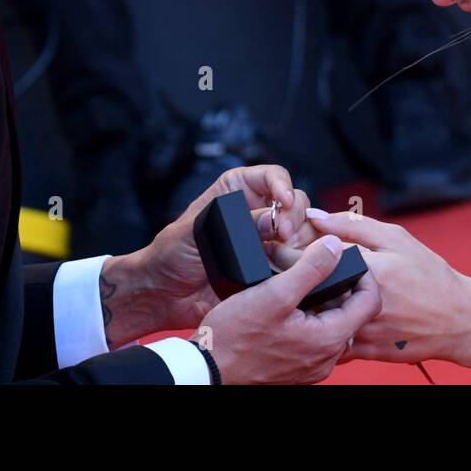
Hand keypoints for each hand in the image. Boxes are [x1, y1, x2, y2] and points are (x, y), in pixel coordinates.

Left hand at [100, 165, 320, 346]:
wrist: (167, 294)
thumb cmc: (172, 253)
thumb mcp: (197, 230)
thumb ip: (235, 223)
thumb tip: (272, 220)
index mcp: (238, 190)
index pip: (273, 176)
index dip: (283, 186)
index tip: (283, 203)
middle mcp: (259, 211)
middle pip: (296, 201)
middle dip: (295, 216)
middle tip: (284, 236)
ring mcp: (269, 240)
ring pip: (304, 230)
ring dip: (301, 240)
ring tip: (282, 254)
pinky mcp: (273, 267)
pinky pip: (299, 259)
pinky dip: (300, 263)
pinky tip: (287, 270)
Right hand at [196, 235, 381, 383]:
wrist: (209, 370)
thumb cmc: (236, 336)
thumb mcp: (274, 293)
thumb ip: (310, 268)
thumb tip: (336, 246)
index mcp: (329, 339)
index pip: (371, 301)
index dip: (364, 275)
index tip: (344, 257)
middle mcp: (327, 358)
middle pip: (352, 313)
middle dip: (339, 286)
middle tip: (316, 266)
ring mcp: (312, 366)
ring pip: (332, 325)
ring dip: (322, 302)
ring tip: (298, 282)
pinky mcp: (297, 368)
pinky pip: (315, 339)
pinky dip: (309, 318)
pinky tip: (286, 306)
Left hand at [300, 208, 470, 366]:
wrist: (459, 320)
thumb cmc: (428, 273)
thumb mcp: (396, 239)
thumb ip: (352, 225)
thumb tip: (314, 216)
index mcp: (369, 267)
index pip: (313, 255)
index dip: (294, 250)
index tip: (288, 247)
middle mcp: (363, 300)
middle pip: (309, 289)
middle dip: (298, 279)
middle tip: (294, 271)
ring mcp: (365, 329)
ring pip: (317, 317)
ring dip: (308, 305)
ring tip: (311, 293)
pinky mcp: (366, 351)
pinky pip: (331, 340)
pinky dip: (325, 328)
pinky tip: (332, 316)